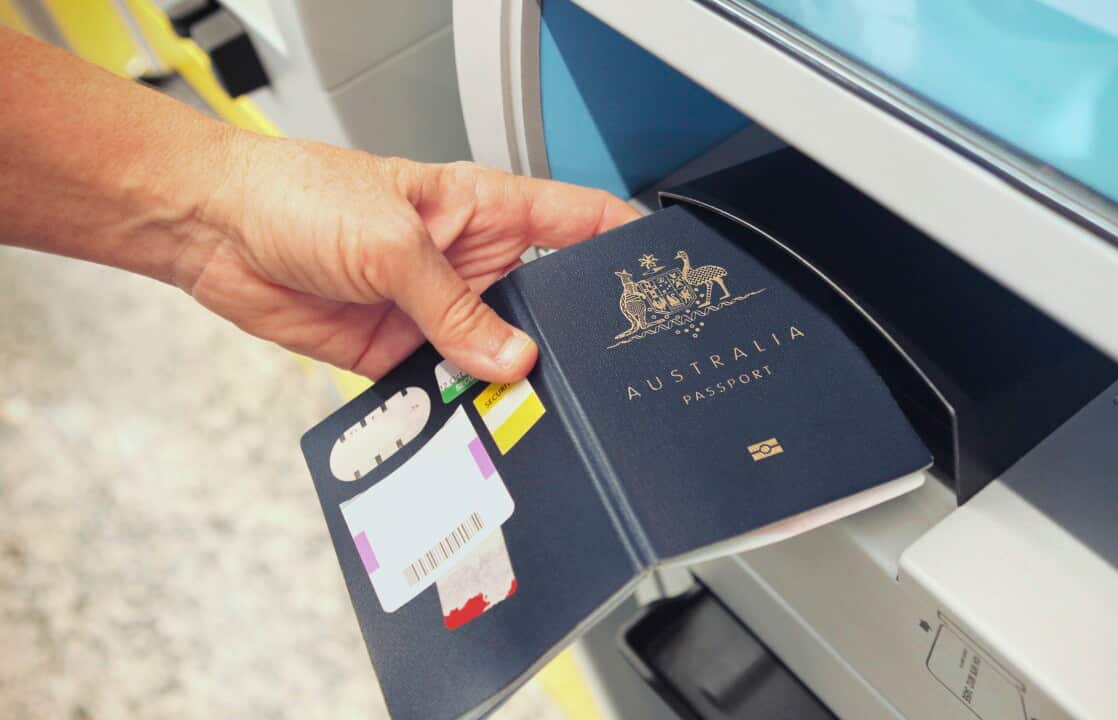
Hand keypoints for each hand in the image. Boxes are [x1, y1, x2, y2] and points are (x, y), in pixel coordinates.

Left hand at [174, 134, 638, 381]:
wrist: (214, 230)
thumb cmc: (295, 195)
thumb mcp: (391, 243)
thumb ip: (455, 307)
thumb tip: (511, 359)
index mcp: (483, 208)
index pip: (578, 220)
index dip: (623, 244)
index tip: (656, 279)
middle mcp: (468, 261)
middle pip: (544, 305)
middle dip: (562, 339)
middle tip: (581, 374)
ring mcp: (435, 310)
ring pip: (495, 357)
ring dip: (504, 384)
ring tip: (521, 408)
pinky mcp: (399, 352)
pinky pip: (443, 390)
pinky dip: (455, 410)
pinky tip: (465, 424)